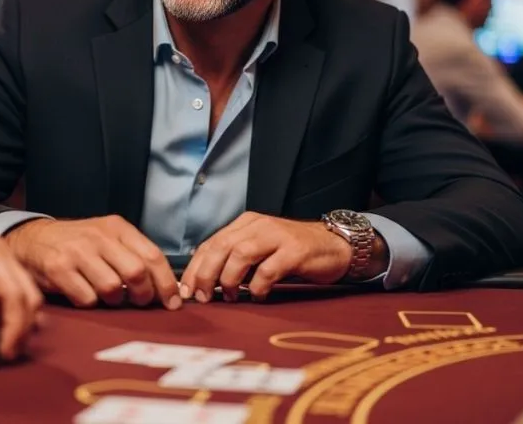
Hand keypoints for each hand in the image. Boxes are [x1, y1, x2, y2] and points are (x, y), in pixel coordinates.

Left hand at [0, 197, 42, 358]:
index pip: (13, 295)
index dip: (12, 328)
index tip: (2, 353)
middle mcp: (1, 251)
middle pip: (28, 295)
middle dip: (21, 328)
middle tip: (3, 355)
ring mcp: (1, 255)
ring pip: (25, 293)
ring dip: (18, 321)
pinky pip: (13, 289)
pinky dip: (9, 312)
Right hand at [4, 216, 181, 309]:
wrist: (32, 238)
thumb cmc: (78, 243)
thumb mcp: (107, 238)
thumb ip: (133, 255)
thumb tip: (166, 286)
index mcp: (117, 227)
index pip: (152, 255)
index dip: (166, 283)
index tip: (173, 302)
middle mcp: (99, 237)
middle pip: (136, 272)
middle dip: (143, 295)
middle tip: (140, 302)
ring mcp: (78, 252)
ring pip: (112, 288)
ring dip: (114, 301)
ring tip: (108, 296)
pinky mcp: (58, 269)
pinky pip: (86, 299)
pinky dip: (90, 304)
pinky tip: (85, 295)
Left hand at [180, 212, 382, 302]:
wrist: (334, 245)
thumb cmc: (293, 253)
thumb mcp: (261, 250)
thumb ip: (236, 259)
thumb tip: (204, 284)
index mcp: (246, 224)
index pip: (211, 243)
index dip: (195, 268)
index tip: (187, 291)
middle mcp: (259, 225)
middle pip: (221, 247)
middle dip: (206, 274)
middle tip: (203, 297)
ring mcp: (277, 236)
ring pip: (241, 254)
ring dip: (229, 279)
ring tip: (229, 296)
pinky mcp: (295, 250)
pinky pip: (268, 269)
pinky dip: (257, 286)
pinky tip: (258, 295)